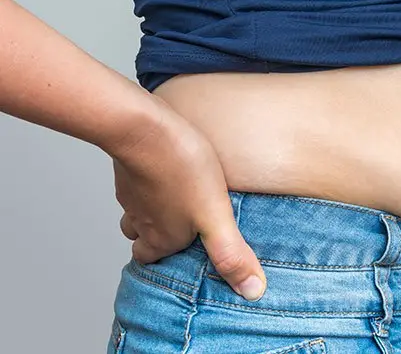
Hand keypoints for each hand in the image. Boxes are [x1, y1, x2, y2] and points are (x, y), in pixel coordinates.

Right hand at [109, 95, 266, 301]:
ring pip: (137, 210)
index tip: (180, 254)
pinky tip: (168, 171)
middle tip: (179, 228)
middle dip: (157, 237)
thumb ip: (231, 253)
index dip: (163, 260)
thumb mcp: (215, 216)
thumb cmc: (182, 170)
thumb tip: (252, 291)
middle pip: (141, 238)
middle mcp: (140, 220)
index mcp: (160, 237)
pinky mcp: (129, 168)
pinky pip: (137, 182)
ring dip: (153, 210)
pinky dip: (150, 182)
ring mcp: (131, 193)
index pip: (150, 261)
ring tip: (176, 200)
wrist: (145, 128)